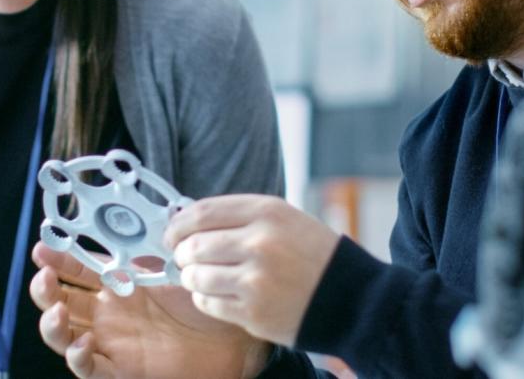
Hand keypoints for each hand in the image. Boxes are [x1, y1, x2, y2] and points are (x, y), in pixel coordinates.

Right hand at [29, 242, 269, 378]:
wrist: (228, 335)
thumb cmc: (201, 297)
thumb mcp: (172, 265)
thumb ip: (149, 246)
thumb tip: (131, 212)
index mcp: (117, 283)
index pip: (77, 268)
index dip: (58, 258)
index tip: (42, 247)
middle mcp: (107, 312)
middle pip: (61, 301)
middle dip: (45, 290)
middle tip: (45, 277)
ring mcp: (111, 341)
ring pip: (65, 337)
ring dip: (53, 325)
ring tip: (57, 312)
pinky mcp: (122, 368)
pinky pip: (90, 369)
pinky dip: (80, 358)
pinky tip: (84, 344)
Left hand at [164, 194, 340, 346]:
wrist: (351, 297)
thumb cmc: (312, 253)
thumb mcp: (282, 217)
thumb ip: (238, 215)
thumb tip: (189, 221)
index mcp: (266, 211)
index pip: (203, 212)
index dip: (179, 223)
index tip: (171, 231)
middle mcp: (259, 242)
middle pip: (195, 244)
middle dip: (181, 252)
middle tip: (184, 256)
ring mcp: (256, 279)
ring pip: (197, 276)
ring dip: (190, 276)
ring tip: (198, 275)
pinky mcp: (254, 312)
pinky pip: (208, 303)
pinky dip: (204, 298)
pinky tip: (215, 293)